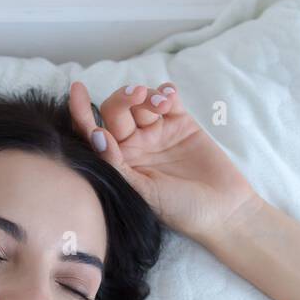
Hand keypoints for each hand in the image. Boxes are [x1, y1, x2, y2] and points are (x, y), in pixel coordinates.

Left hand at [68, 80, 262, 243]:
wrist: (222, 210)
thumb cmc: (179, 209)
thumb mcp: (141, 191)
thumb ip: (118, 164)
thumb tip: (96, 135)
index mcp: (118, 163)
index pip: (93, 133)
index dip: (81, 111)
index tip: (77, 89)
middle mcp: (134, 146)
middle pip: (117, 111)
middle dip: (123, 99)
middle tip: (137, 95)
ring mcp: (157, 133)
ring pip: (141, 101)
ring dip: (147, 96)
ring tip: (163, 104)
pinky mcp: (181, 123)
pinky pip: (167, 98)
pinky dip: (165, 91)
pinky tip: (169, 97)